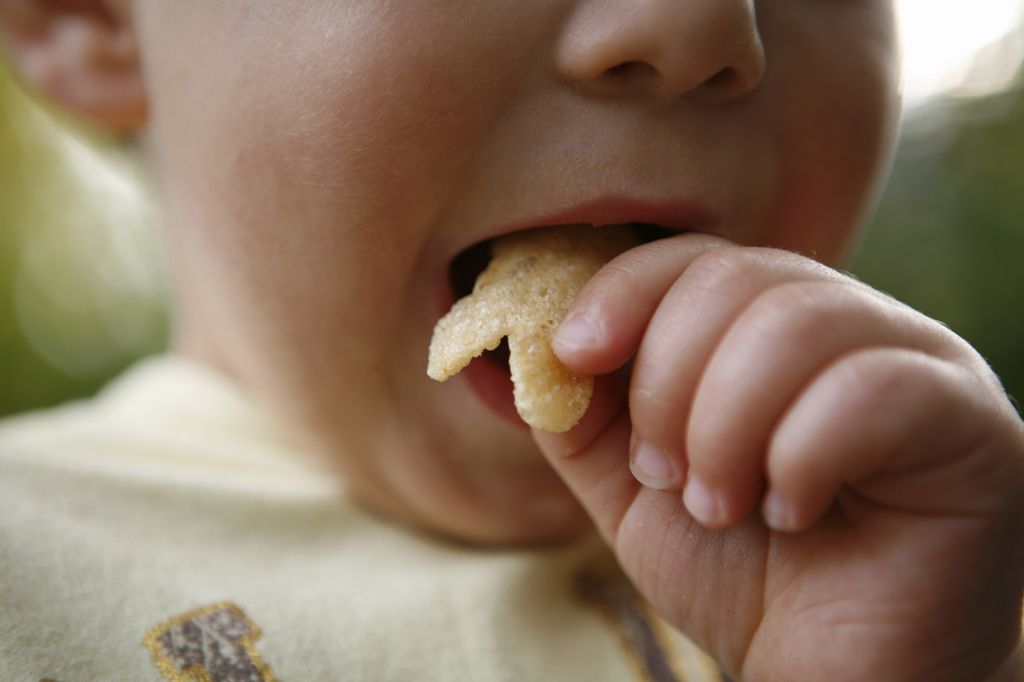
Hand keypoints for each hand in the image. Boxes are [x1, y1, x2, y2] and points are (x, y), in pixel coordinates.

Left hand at [532, 234, 1023, 680]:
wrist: (833, 674)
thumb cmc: (741, 575)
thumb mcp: (634, 487)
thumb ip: (584, 414)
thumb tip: (522, 348)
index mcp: (775, 328)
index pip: (697, 256)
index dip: (624, 291)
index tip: (573, 352)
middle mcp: (854, 326)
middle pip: (738, 278)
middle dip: (669, 384)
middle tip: (667, 476)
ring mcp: (921, 362)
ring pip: (796, 322)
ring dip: (724, 427)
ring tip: (720, 506)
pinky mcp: (969, 422)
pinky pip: (869, 389)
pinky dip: (797, 457)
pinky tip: (791, 514)